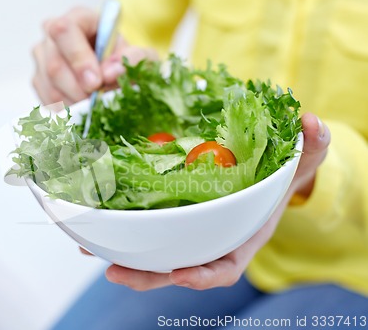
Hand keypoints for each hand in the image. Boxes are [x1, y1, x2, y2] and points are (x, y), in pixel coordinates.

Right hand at [32, 7, 157, 104]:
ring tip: (95, 106)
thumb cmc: (127, 60)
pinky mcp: (40, 81)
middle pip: (54, 65)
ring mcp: (43, 59)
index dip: (78, 59)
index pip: (64, 31)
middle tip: (97, 102)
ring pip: (50, 87)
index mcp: (78, 19)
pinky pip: (47, 101)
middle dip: (78, 89)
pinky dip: (67, 111)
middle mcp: (53, 36)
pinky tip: (84, 109)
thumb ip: (133, 59)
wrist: (119, 75)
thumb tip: (110, 73)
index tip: (96, 82)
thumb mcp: (142, 56)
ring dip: (74, 103)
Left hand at [104, 113, 330, 290]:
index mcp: (240, 238)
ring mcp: (188, 233)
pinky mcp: (171, 219)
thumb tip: (312, 124)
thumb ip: (308, 148)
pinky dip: (119, 230)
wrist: (262, 175)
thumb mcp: (297, 162)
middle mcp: (210, 241)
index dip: (204, 275)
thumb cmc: (278, 176)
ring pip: (154, 254)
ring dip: (123, 255)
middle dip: (147, 275)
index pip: (224, 267)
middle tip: (115, 271)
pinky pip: (144, 230)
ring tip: (89, 247)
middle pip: (178, 268)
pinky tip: (91, 223)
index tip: (182, 274)